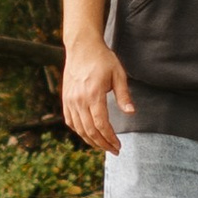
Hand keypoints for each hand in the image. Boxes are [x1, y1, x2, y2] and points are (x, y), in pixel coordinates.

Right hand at [61, 32, 132, 155]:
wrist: (82, 46)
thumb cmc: (103, 59)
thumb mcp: (118, 74)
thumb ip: (124, 95)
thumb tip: (131, 113)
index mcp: (93, 94)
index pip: (101, 124)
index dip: (110, 138)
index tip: (118, 146)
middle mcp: (79, 99)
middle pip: (89, 130)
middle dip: (102, 144)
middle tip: (114, 150)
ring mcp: (70, 99)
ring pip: (78, 128)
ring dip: (91, 141)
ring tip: (103, 146)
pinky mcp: (65, 98)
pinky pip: (70, 121)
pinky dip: (79, 131)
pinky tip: (88, 134)